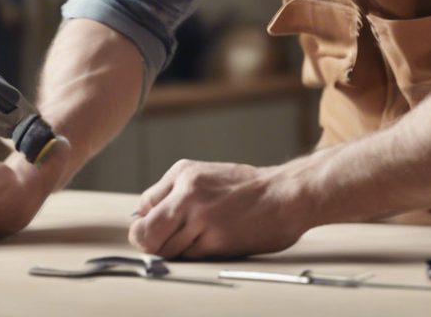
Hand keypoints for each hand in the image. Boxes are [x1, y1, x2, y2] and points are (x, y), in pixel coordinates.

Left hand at [128, 159, 310, 259]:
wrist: (286, 194)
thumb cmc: (250, 188)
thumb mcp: (208, 175)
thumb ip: (177, 191)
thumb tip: (148, 215)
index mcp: (184, 173)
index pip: (144, 205)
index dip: (148, 221)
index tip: (158, 227)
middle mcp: (187, 193)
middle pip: (145, 232)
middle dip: (149, 242)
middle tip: (163, 244)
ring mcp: (200, 217)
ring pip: (164, 249)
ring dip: (173, 251)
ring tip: (194, 242)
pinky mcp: (214, 240)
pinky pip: (187, 257)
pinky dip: (193, 256)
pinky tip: (209, 244)